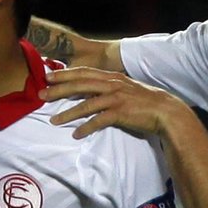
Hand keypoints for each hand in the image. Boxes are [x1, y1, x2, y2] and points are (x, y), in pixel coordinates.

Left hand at [41, 67, 191, 138]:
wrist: (165, 111)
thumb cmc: (145, 102)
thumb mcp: (125, 89)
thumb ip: (108, 88)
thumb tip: (91, 94)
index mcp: (111, 77)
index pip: (83, 73)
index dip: (64, 74)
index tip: (47, 77)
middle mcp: (112, 85)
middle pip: (80, 85)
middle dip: (59, 90)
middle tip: (41, 95)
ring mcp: (116, 98)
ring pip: (86, 104)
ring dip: (68, 113)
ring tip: (53, 120)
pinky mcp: (121, 113)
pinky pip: (99, 121)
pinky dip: (86, 128)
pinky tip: (76, 134)